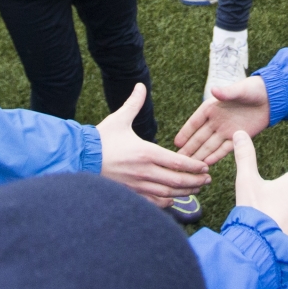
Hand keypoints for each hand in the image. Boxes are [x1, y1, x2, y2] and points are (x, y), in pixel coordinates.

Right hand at [96, 84, 211, 205]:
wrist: (80, 158)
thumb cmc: (101, 139)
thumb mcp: (119, 119)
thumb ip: (134, 103)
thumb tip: (141, 86)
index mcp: (146, 152)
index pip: (178, 162)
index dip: (194, 166)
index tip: (204, 167)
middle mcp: (145, 171)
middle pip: (178, 181)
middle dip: (195, 181)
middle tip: (207, 179)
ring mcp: (138, 186)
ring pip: (168, 194)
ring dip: (185, 192)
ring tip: (196, 189)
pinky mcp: (131, 194)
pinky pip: (154, 203)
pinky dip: (167, 202)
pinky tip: (173, 199)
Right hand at [175, 75, 269, 163]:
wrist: (272, 97)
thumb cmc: (254, 89)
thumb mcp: (240, 90)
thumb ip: (227, 93)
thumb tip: (213, 89)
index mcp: (212, 107)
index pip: (195, 122)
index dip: (186, 132)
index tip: (176, 143)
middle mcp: (216, 120)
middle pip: (200, 137)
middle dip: (189, 148)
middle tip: (177, 160)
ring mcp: (226, 130)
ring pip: (210, 145)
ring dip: (200, 155)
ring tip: (189, 166)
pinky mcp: (239, 138)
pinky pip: (224, 149)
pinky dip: (216, 156)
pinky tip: (207, 164)